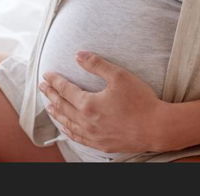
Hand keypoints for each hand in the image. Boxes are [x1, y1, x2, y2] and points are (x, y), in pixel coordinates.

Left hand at [38, 51, 166, 153]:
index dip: (55, 81)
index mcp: (88, 104)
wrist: (157, 127)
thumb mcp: (119, 76)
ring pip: (68, 124)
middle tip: (42, 87)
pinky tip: (66, 128)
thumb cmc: (140, 100)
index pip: (65, 90)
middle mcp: (86, 122)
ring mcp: (93, 136)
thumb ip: (96, 64)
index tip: (46, 74)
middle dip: (51, 95)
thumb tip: (78, 55)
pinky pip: (78, 138)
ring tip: (49, 107)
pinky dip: (68, 131)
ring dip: (57, 114)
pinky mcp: (102, 145)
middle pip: (62, 107)